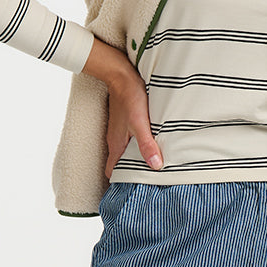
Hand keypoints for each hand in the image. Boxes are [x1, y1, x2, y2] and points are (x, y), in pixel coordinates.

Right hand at [82, 38, 163, 178]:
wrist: (121, 73)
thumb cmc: (131, 98)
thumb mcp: (141, 123)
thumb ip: (147, 145)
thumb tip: (155, 166)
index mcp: (116, 145)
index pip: (111, 173)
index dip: (118, 184)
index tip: (130, 194)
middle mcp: (115, 140)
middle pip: (118, 165)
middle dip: (128, 175)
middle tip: (145, 184)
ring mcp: (119, 131)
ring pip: (124, 153)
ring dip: (133, 161)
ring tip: (149, 169)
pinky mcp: (124, 122)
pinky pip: (128, 141)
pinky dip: (136, 148)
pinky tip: (148, 146)